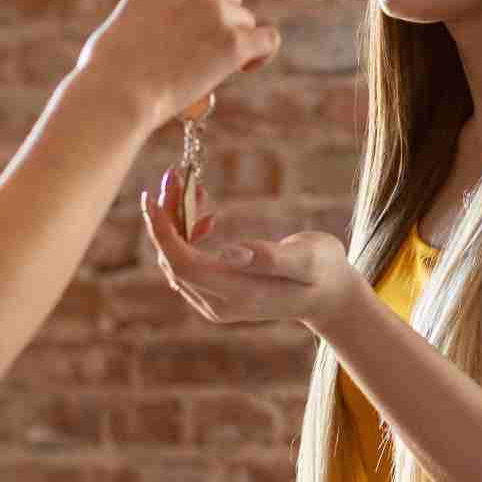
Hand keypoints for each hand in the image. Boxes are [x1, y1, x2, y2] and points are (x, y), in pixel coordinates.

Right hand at [70, 0, 282, 126]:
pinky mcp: (234, 41)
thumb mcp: (126, 20)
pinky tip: (247, 66)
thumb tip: (176, 31)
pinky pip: (267, 40)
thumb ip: (154, 12)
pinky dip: (262, 52)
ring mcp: (216, 11)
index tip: (182, 36)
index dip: (196, 11)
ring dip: (231, 42)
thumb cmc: (107, 68)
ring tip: (206, 70)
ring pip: (244, 22)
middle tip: (200, 54)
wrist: (117, 92)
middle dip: (218, 23)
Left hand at [142, 164, 359, 326]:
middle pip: (174, 261)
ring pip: (177, 261)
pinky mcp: (216, 294)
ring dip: (175, 223)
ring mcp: (215, 303)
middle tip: (173, 176)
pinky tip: (204, 214)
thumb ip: (271, 258)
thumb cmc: (323, 270)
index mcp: (240, 294)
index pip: (184, 265)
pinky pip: (189, 264)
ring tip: (187, 185)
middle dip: (166, 218)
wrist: (329, 296)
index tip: (152, 198)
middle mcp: (220, 304)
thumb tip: (230, 252)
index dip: (164, 233)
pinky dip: (187, 235)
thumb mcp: (307, 259)